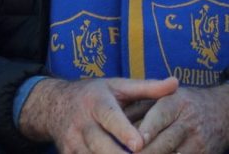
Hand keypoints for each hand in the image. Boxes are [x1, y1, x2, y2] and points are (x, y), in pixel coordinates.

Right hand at [19, 76, 178, 152]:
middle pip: (100, 145)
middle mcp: (82, 123)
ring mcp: (73, 141)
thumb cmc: (93, 94)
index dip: (124, 131)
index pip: (109, 117)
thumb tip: (176, 83)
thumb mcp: (117, 86)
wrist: (52, 105)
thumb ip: (147, 88)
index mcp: (96, 102)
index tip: (139, 144)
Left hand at [137, 82, 228, 153]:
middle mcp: (189, 122)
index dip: (148, 130)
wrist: (223, 113)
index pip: (160, 117)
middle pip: (167, 141)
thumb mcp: (165, 96)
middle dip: (148, 152)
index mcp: (176, 103)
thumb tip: (115, 117)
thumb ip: (141, 106)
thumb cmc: (182, 104)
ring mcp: (199, 142)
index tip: (136, 141)